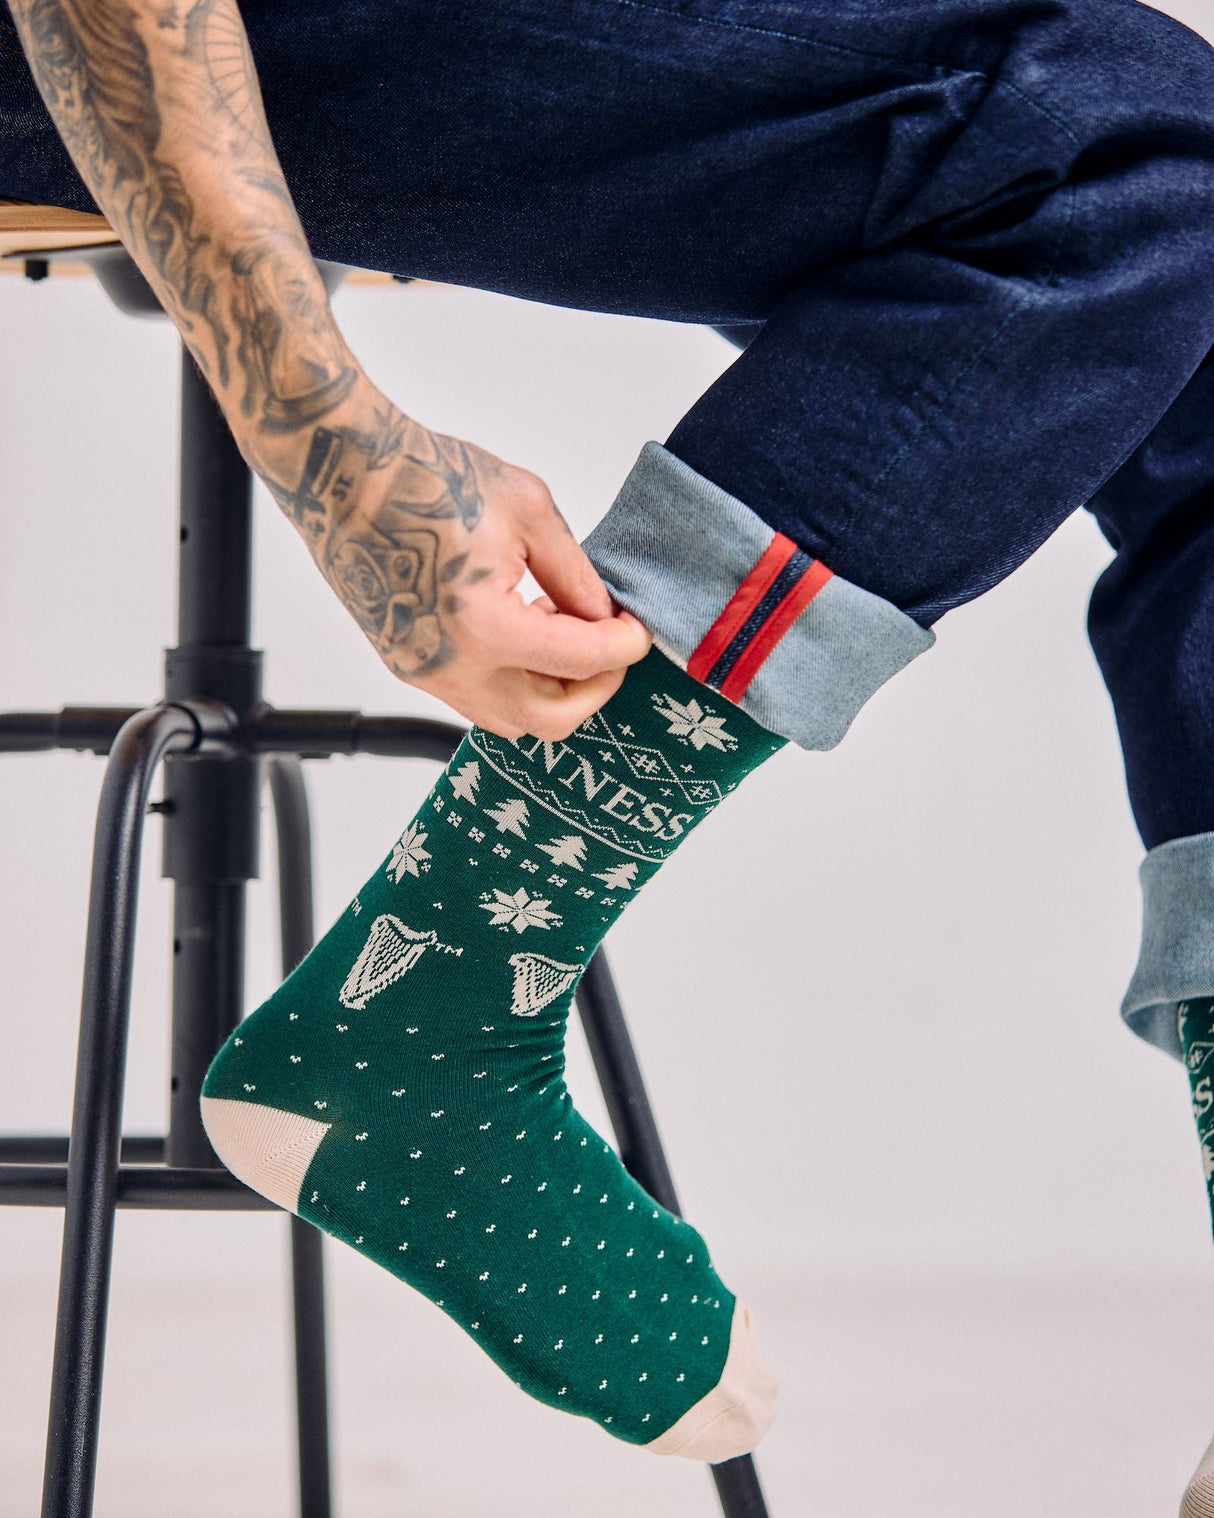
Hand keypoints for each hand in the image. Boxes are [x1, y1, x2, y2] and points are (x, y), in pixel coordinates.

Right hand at [256, 378, 651, 738]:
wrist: (339, 469)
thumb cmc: (422, 475)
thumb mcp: (529, 512)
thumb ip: (575, 575)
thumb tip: (602, 613)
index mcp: (485, 630)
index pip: (582, 661)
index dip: (624, 646)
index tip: (639, 629)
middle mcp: (450, 667)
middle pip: (550, 720)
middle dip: (594, 687)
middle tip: (612, 645)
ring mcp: (421, 672)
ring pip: (510, 717)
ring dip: (550, 685)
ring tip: (561, 625)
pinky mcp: (404, 663)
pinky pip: (475, 696)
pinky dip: (512, 676)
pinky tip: (521, 624)